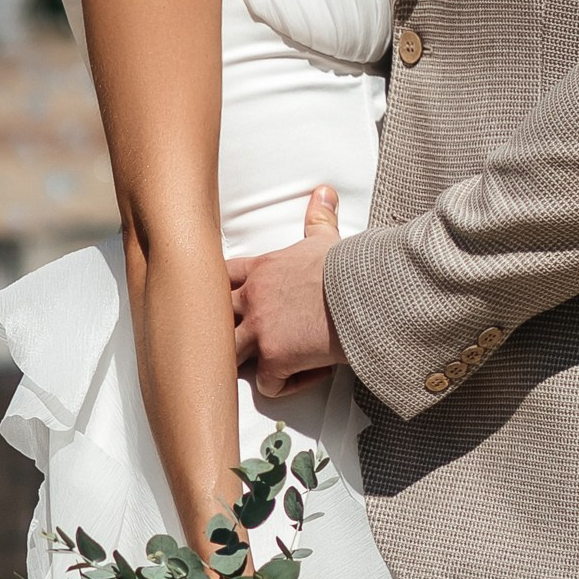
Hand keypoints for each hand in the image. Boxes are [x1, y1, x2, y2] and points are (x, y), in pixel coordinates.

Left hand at [228, 185, 346, 393]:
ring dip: (248, 364)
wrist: (366, 292)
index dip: (219, 293)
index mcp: (260, 272)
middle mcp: (253, 300)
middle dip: (223, 332)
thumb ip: (318, 219)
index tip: (229, 304)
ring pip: (228, 356)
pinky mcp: (275, 360)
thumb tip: (324, 192)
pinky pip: (267, 385)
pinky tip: (308, 373)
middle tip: (248, 341)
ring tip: (273, 364)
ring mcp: (260, 331)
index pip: (220, 280)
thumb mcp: (325, 240)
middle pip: (212, 320)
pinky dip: (286, 386)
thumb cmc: (348, 269)